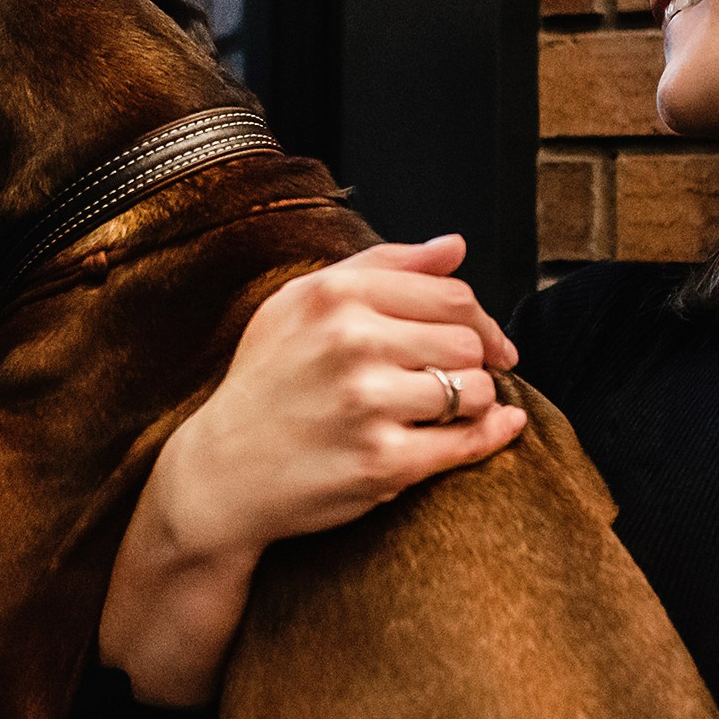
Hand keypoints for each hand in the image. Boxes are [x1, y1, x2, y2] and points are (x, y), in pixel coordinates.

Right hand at [100, 235, 526, 704]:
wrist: (222, 472)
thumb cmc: (268, 382)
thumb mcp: (302, 305)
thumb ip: (381, 266)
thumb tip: (456, 246)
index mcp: (335, 295)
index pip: (452, 294)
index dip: (479, 320)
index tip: (484, 342)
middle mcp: (350, 341)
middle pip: (468, 341)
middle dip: (476, 361)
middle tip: (462, 378)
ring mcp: (366, 403)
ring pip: (476, 390)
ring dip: (476, 401)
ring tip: (448, 408)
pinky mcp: (380, 462)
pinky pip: (466, 441)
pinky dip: (491, 435)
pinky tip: (496, 429)